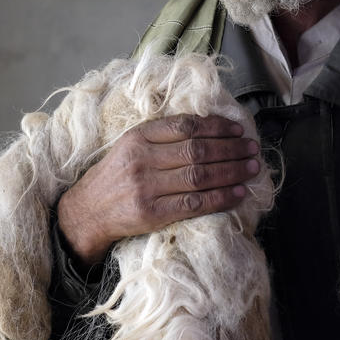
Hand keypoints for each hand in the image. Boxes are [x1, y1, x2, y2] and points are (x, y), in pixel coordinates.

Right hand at [56, 114, 259, 266]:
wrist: (86, 212)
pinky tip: (238, 193)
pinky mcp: (151, 213)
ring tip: (252, 168)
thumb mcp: (131, 146)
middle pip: (197, 150)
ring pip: (199, 175)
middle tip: (253, 149)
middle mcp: (142, 159)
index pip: (186, 126)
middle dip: (231, 148)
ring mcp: (146, 187)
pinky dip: (220, 198)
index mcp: (138, 136)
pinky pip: (194, 203)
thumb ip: (162, 136)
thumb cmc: (116, 176)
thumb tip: (208, 129)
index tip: (238, 129)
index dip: (216, 127)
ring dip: (231, 171)